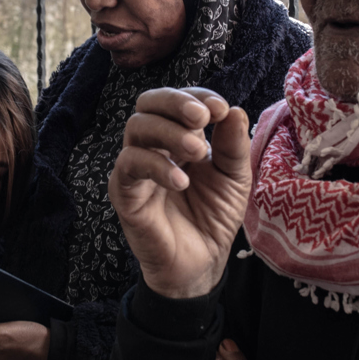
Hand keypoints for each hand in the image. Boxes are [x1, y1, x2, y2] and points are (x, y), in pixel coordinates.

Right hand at [109, 87, 250, 297]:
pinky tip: (182, 181)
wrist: (201, 263)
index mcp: (181, 136)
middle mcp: (155, 145)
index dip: (198, 97)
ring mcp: (137, 166)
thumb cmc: (214, 217)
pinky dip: (157, 166)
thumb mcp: (234, 178)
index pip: (180, 101)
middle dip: (175, 102)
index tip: (221, 109)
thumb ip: (233, 145)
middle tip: (202, 118)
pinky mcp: (124, 191)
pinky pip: (129, 165)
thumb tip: (233, 109)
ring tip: (197, 151)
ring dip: (169, 132)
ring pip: (136, 127)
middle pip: (149, 103)